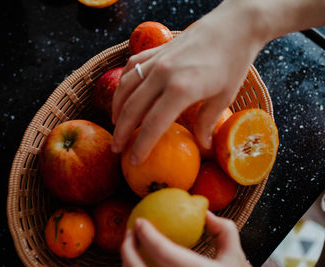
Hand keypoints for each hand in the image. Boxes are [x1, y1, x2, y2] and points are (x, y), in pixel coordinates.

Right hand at [111, 0, 265, 164]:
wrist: (234, 26)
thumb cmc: (233, 62)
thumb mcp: (224, 97)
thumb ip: (207, 123)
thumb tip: (202, 146)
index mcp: (181, 89)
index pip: (153, 125)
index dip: (141, 146)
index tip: (133, 162)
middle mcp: (162, 75)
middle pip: (132, 109)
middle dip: (121, 132)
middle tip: (116, 149)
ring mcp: (156, 60)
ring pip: (125, 88)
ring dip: (117, 109)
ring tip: (116, 125)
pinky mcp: (156, 50)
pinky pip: (131, 68)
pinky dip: (123, 84)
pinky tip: (123, 95)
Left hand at [121, 211, 250, 266]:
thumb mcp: (235, 256)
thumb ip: (223, 230)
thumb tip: (205, 213)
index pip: (163, 252)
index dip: (147, 235)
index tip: (140, 221)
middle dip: (127, 249)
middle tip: (129, 233)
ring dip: (128, 261)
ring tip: (131, 247)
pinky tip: (139, 263)